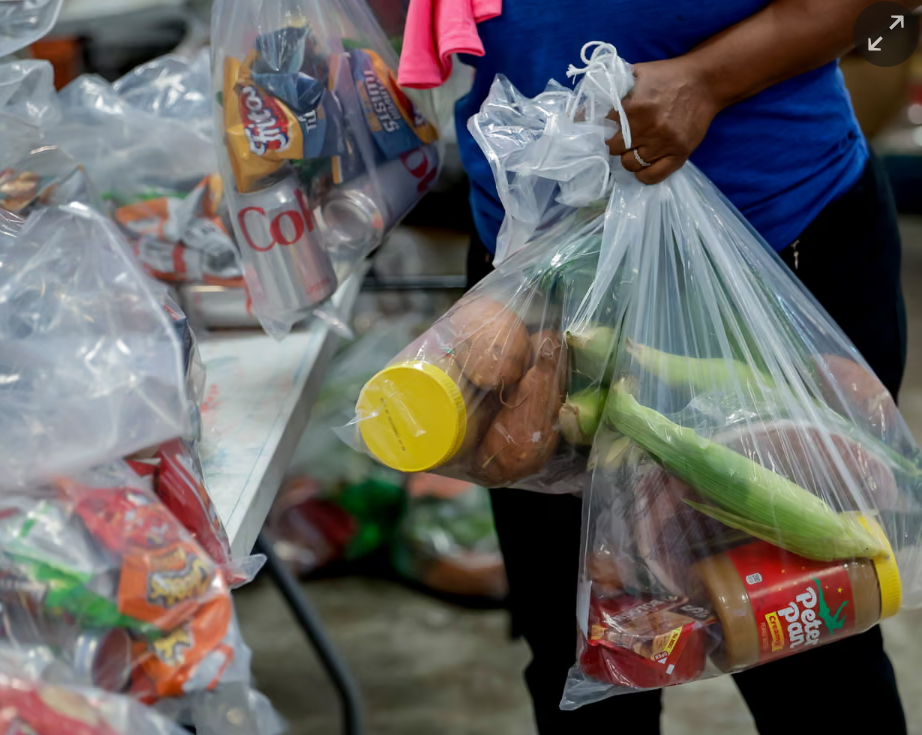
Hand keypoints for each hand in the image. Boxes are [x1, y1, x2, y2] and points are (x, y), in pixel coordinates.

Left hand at [607, 57, 722, 184]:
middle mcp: (648, 128)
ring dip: (627, 158)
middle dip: (613, 142)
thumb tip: (582, 108)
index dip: (601, 126)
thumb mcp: (638, 73)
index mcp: (635, 107)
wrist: (706, 82)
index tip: (603, 127)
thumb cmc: (669, 75)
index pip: (605, 125)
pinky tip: (642, 166)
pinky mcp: (679, 154)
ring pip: (630, 164)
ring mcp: (664, 144)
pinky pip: (653, 176)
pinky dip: (643, 175)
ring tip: (632, 150)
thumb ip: (612, 87)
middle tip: (619, 138)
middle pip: (614, 148)